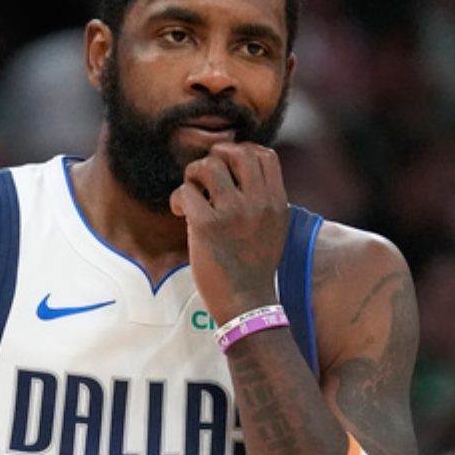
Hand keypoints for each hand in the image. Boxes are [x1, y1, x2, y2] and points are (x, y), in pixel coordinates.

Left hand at [171, 142, 288, 323]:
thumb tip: (243, 174)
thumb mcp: (274, 228)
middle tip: (204, 177)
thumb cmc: (255, 267)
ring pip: (208, 166)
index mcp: (276, 201)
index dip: (242, 152)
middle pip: (236, 152)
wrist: (247, 302)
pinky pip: (185, 192)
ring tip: (191, 194)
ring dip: (192, 175)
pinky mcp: (206, 226)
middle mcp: (257, 202)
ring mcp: (232, 212)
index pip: (264, 154)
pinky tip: (180, 212)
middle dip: (215, 157)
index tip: (229, 168)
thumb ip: (264, 200)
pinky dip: (178, 199)